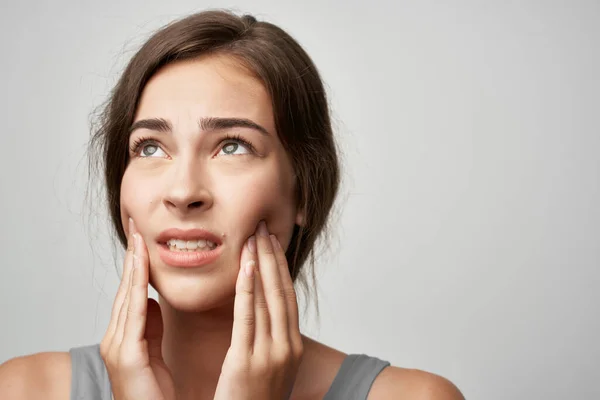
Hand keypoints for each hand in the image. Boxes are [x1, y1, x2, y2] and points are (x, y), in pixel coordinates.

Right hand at [99, 218, 175, 399]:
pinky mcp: (126, 355)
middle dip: (132, 256)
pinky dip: (138, 286)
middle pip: (126, 287)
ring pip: (128, 295)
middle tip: (137, 225)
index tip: (142, 237)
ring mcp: (117, 346)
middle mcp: (115, 337)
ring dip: (134, 264)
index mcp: (124, 336)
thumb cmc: (154, 392)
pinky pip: (135, 313)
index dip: (136, 263)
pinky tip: (142, 267)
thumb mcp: (154, 350)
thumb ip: (152, 326)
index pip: (131, 291)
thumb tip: (154, 300)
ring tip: (140, 237)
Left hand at [213, 221, 303, 399]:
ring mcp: (270, 355)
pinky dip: (247, 289)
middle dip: (272, 258)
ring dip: (260, 265)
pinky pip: (248, 317)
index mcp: (291, 347)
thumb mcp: (270, 369)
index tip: (271, 244)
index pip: (287, 298)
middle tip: (263, 229)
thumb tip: (260, 316)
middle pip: (281, 292)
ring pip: (267, 299)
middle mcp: (286, 347)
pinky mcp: (247, 362)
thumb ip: (268, 341)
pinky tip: (245, 267)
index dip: (280, 267)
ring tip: (253, 238)